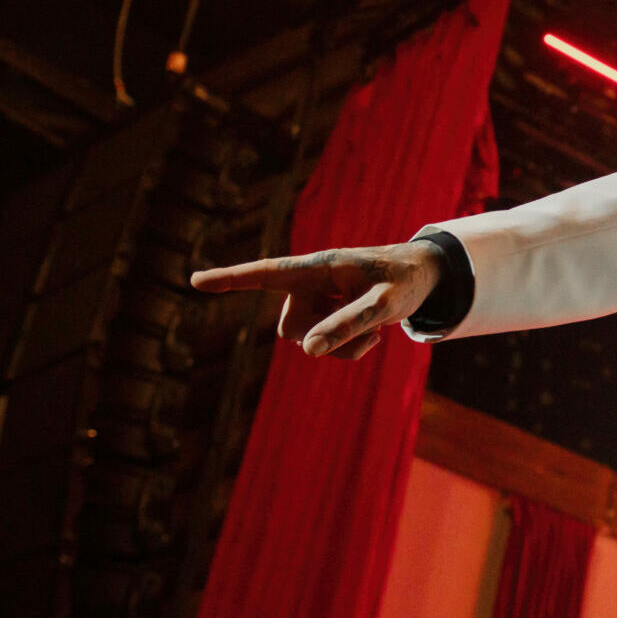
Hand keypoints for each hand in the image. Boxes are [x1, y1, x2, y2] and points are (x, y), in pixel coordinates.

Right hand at [190, 242, 444, 359]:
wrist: (421, 278)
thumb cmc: (404, 282)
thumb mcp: (384, 305)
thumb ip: (348, 324)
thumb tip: (309, 350)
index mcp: (317, 267)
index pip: (265, 273)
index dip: (230, 279)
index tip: (194, 281)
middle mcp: (309, 283)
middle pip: (291, 329)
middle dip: (323, 338)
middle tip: (367, 328)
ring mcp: (314, 300)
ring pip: (306, 343)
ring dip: (340, 346)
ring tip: (374, 329)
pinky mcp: (324, 315)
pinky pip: (322, 347)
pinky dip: (347, 348)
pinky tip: (372, 334)